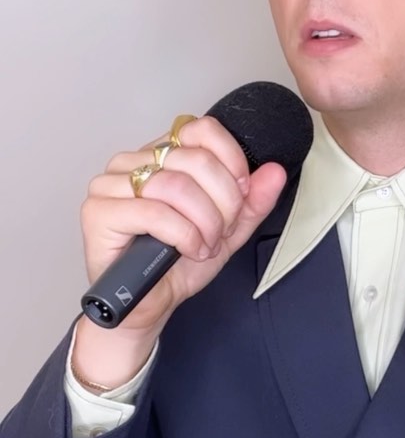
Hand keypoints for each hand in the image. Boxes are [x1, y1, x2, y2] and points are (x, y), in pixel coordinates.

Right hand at [74, 117, 285, 382]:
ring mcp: (109, 184)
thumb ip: (252, 201)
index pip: (201, 130)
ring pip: (176, 185)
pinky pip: (154, 211)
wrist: (147, 307)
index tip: (240, 196)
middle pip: (195, 160)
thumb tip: (274, 171)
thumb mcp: (227, 231)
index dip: (231, 162)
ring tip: (204, 245)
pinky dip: (183, 234)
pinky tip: (189, 250)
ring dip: (204, 222)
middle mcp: (131, 161)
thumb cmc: (177, 265)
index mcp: (160, 155)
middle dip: (223, 203)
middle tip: (220, 233)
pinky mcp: (97, 211)